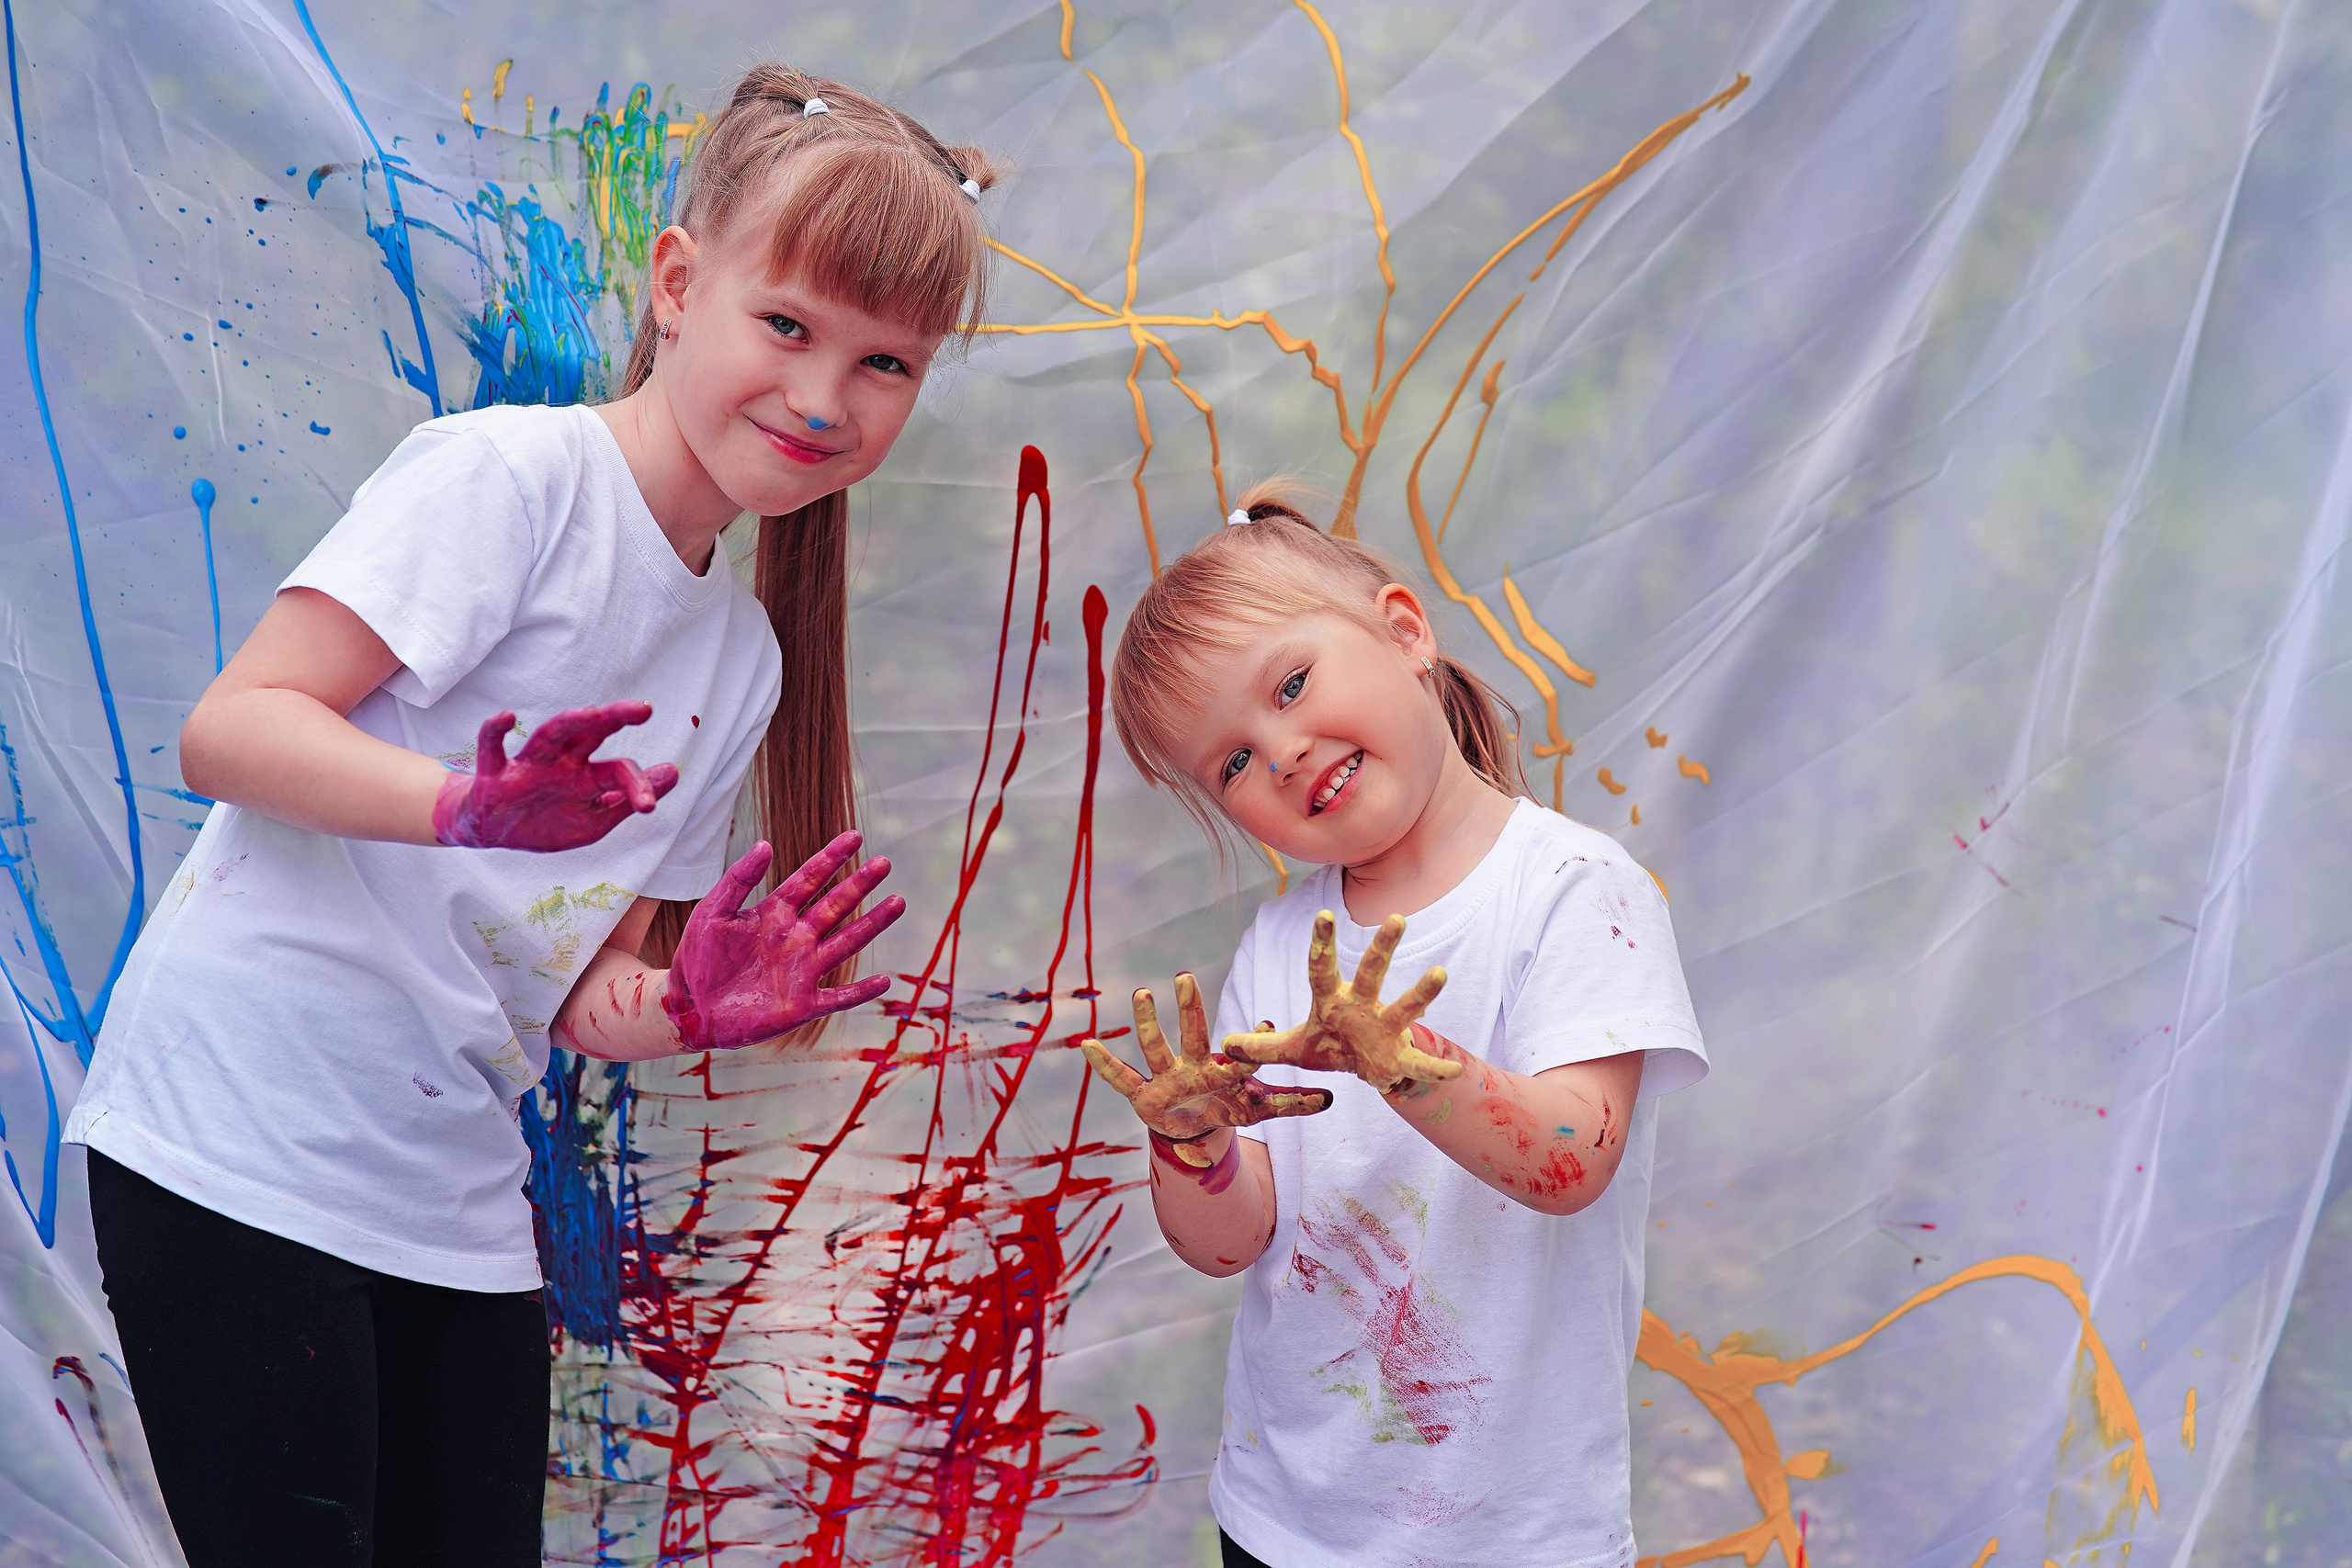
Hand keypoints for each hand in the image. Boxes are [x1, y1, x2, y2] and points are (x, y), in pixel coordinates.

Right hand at [433, 704, 679, 851]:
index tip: (649, 807)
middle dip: (615, 719)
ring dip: (569, 722)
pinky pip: (492, 749)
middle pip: (589, 733)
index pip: (618, 770)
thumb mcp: (595, 818)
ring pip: (549, 735)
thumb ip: (629, 797)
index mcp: (585, 774)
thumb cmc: (548, 821)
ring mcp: (528, 766)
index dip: (638, 785)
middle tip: (644, 709)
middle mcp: (560, 763)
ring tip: (592, 713)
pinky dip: (496, 732)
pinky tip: (507, 716)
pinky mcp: (495, 776)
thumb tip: (673, 772)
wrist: (495, 833)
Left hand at [662, 831, 905, 1050]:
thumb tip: (766, 844)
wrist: (688, 1007)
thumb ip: (739, 879)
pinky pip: (838, 997)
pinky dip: (860, 992)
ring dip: (872, 924)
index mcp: (775, 913)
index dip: (831, 858)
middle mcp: (796, 938)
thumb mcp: (712, 911)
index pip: (809, 879)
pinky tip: (884, 982)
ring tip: (898, 902)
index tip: (855, 837)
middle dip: (860, 885)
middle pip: (836, 906)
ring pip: (846, 943)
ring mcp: (802, 971)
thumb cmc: (697, 956)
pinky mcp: (802, 1005)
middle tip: (884, 862)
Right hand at [1080, 973, 1331, 1164]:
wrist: (1194, 1127)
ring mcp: (1166, 1078)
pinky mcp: (1143, 1095)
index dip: (1251, 1045)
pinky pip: (1121, 1079)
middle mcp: (1191, 1067)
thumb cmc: (1227, 1107)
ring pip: (1155, 1048)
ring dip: (1147, 1023)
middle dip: (1189, 1009)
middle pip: (1191, 1036)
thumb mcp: (1258, 1108)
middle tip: (1185, 976)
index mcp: (1221, 1071)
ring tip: (1141, 993)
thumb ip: (1292, 1102)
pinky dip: (1104, 1065)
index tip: (1265, 1027)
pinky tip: (1085, 1046)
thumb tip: (1331, 1097)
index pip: (1238, 1056)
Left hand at [1221, 910, 1459, 1088]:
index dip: (1322, 944)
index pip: (1322, 969)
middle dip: (1383, 948)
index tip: (1324, 915)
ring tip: (1439, 973)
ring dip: (1422, 993)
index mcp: (1332, 1002)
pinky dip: (1437, 1068)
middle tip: (1396, 918)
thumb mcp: (1293, 1049)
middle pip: (1372, 973)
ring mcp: (1385, 1029)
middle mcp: (1362, 1007)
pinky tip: (1453, 1070)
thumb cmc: (1331, 1047)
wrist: (1366, 1068)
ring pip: (1405, 1007)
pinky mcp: (1400, 1056)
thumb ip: (1261, 1047)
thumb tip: (1224, 1045)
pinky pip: (1420, 1063)